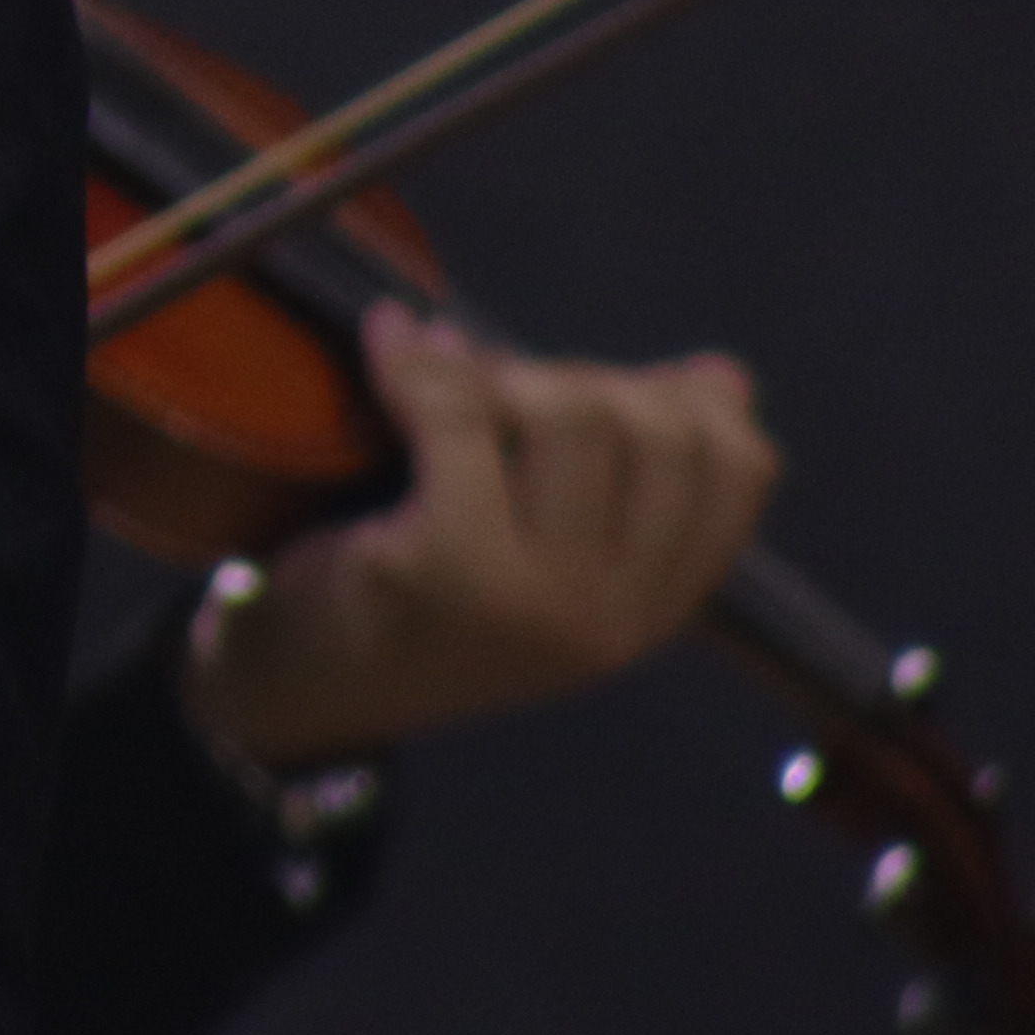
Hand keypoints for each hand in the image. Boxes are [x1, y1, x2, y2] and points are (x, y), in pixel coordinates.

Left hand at [178, 303, 782, 772]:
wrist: (297, 683)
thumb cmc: (421, 592)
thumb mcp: (545, 544)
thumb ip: (626, 467)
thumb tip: (724, 380)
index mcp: (650, 608)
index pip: (737, 471)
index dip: (684, 399)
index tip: (610, 379)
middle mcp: (611, 617)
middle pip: (651, 428)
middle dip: (571, 377)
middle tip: (494, 382)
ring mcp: (536, 602)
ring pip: (570, 414)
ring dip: (497, 371)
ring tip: (438, 378)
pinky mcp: (447, 572)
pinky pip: (456, 417)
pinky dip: (415, 365)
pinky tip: (386, 351)